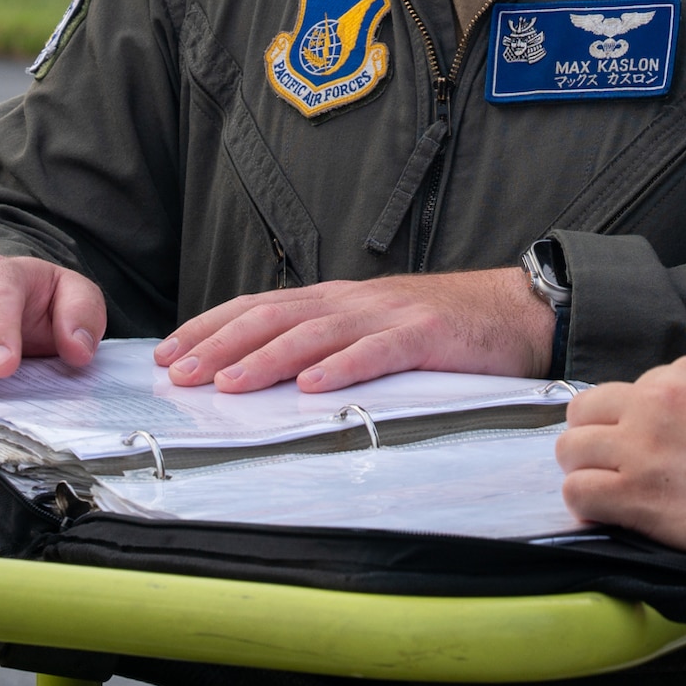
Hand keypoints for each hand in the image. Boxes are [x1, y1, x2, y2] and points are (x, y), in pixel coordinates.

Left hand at [153, 270, 554, 392]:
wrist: (516, 311)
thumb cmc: (444, 328)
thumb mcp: (375, 327)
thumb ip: (330, 344)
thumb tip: (270, 377)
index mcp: (338, 300)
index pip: (261, 305)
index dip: (211, 326)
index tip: (169, 352)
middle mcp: (354, 301)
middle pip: (276, 315)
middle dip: (221, 343)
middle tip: (181, 373)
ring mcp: (389, 315)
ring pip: (316, 332)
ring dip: (267, 357)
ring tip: (230, 382)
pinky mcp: (425, 335)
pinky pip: (377, 351)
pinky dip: (342, 367)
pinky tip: (313, 386)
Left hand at [557, 355, 685, 593]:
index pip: (632, 389)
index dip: (635, 424)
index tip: (651, 450)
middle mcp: (662, 397)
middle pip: (587, 411)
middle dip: (596, 440)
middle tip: (620, 472)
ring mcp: (646, 444)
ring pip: (572, 449)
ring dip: (587, 473)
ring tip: (616, 498)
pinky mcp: (641, 496)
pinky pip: (579, 493)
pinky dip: (588, 508)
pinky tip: (616, 519)